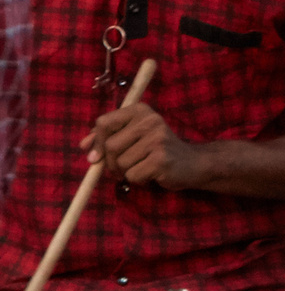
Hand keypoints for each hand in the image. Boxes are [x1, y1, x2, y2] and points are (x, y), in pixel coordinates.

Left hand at [86, 102, 206, 189]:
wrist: (193, 163)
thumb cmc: (158, 149)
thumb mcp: (133, 136)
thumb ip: (108, 137)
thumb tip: (84, 146)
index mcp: (140, 110)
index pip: (104, 122)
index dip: (96, 142)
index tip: (95, 156)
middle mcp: (150, 121)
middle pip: (111, 146)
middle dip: (111, 162)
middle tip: (122, 168)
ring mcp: (157, 140)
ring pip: (120, 163)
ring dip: (125, 172)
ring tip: (141, 168)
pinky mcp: (161, 159)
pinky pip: (132, 175)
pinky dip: (137, 180)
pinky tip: (151, 174)